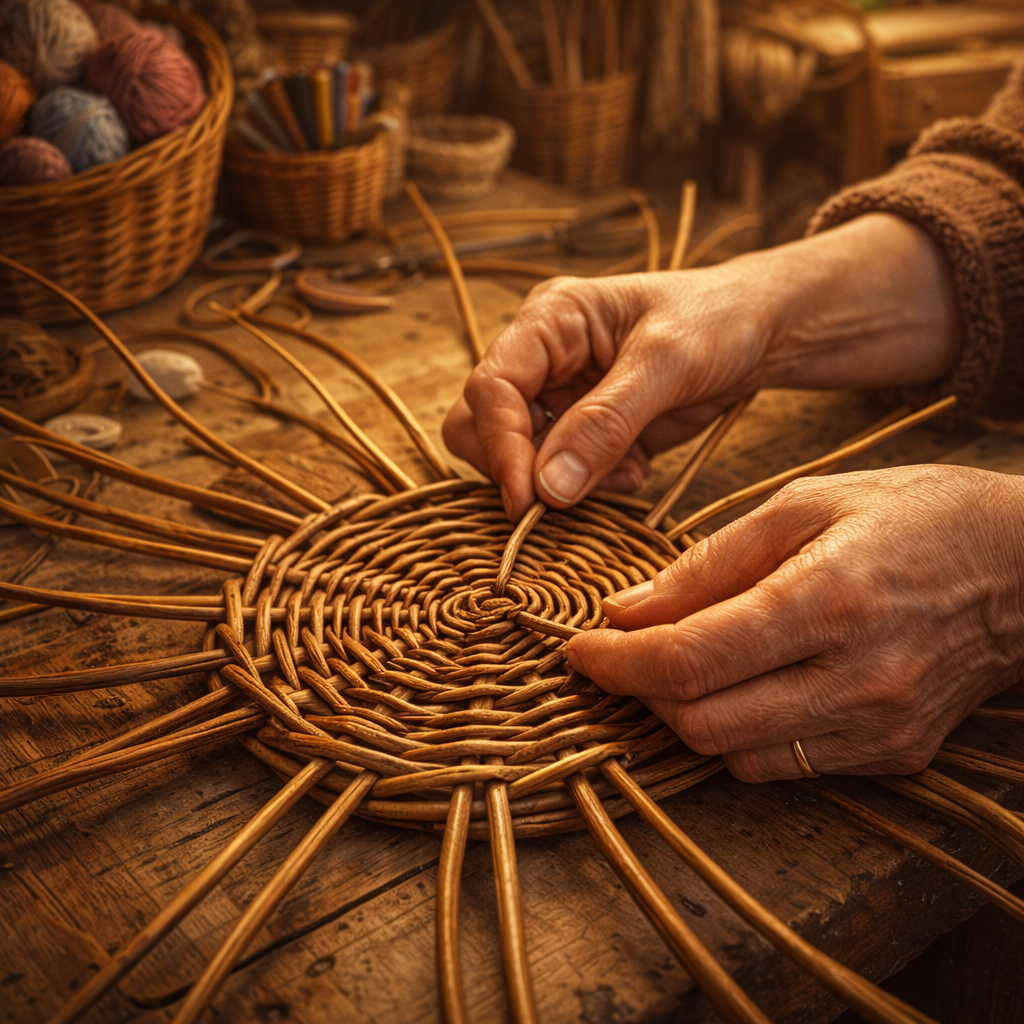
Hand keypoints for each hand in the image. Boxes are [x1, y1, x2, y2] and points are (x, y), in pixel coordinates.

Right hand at [443, 214, 960, 521]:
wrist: (763, 332)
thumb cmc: (718, 320)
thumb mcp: (667, 364)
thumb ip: (605, 423)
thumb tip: (547, 489)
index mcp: (549, 320)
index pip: (490, 387)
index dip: (499, 445)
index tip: (526, 499)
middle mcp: (541, 359)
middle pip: (481, 425)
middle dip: (521, 466)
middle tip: (571, 493)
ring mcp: (560, 397)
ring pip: (519, 458)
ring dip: (563, 481)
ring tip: (627, 472)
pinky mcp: (584, 431)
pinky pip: (561, 474)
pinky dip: (591, 486)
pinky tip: (638, 469)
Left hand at [566, 465, 1023, 780]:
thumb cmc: (910, 517)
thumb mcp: (804, 505)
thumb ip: (708, 563)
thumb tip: (625, 611)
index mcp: (827, 600)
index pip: (690, 659)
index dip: (616, 663)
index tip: (577, 649)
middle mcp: (856, 679)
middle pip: (702, 722)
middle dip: (638, 693)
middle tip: (614, 657)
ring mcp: (879, 729)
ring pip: (736, 756)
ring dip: (682, 717)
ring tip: (669, 670)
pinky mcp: (895, 755)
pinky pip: (784, 766)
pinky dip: (737, 736)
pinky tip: (735, 691)